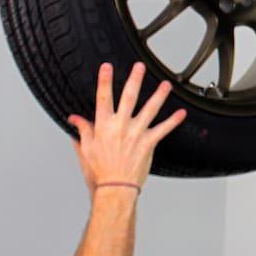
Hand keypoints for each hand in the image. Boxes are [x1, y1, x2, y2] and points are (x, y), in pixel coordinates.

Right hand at [66, 62, 186, 196]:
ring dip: (159, 96)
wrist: (115, 188)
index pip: (103, 99)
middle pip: (129, 98)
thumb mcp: (85, 149)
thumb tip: (74, 119)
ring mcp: (136, 134)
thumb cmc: (99, 171)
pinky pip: (163, 129)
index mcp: (103, 126)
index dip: (104, 81)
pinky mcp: (148, 143)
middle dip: (134, 80)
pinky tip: (182, 113)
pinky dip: (173, 121)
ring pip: (150, 109)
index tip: (106, 67)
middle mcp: (120, 127)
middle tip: (140, 66)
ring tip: (166, 84)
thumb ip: (82, 130)